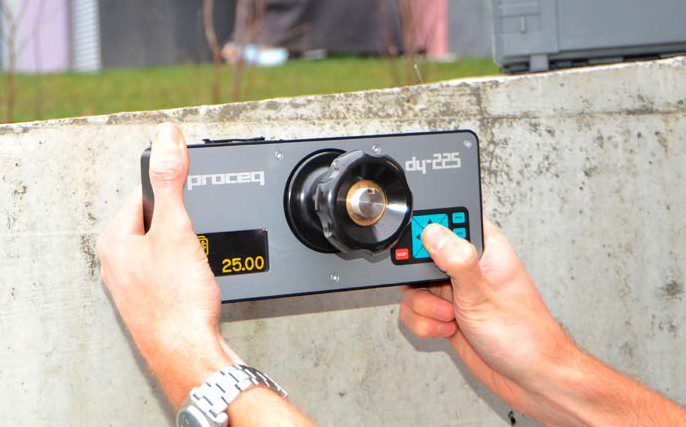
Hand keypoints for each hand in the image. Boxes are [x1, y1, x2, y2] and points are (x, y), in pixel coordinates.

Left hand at [97, 123, 239, 408]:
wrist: (188, 351)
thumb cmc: (177, 299)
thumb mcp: (176, 227)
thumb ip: (170, 179)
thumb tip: (166, 138)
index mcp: (114, 240)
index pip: (145, 195)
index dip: (175, 200)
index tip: (189, 214)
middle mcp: (115, 263)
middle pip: (157, 223)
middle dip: (182, 230)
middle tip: (194, 247)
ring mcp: (131, 286)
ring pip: (165, 250)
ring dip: (186, 253)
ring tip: (194, 271)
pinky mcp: (149, 303)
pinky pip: (169, 275)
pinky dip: (185, 276)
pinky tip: (193, 287)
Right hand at [399, 219, 578, 420]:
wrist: (529, 379)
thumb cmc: (523, 334)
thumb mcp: (483, 293)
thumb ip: (457, 260)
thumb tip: (432, 232)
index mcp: (485, 247)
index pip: (450, 218)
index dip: (430, 228)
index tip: (427, 252)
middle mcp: (467, 265)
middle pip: (421, 254)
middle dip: (419, 279)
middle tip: (439, 291)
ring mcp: (454, 290)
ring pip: (413, 285)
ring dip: (424, 306)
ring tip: (450, 317)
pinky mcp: (444, 313)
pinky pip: (415, 310)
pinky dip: (424, 324)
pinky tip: (447, 330)